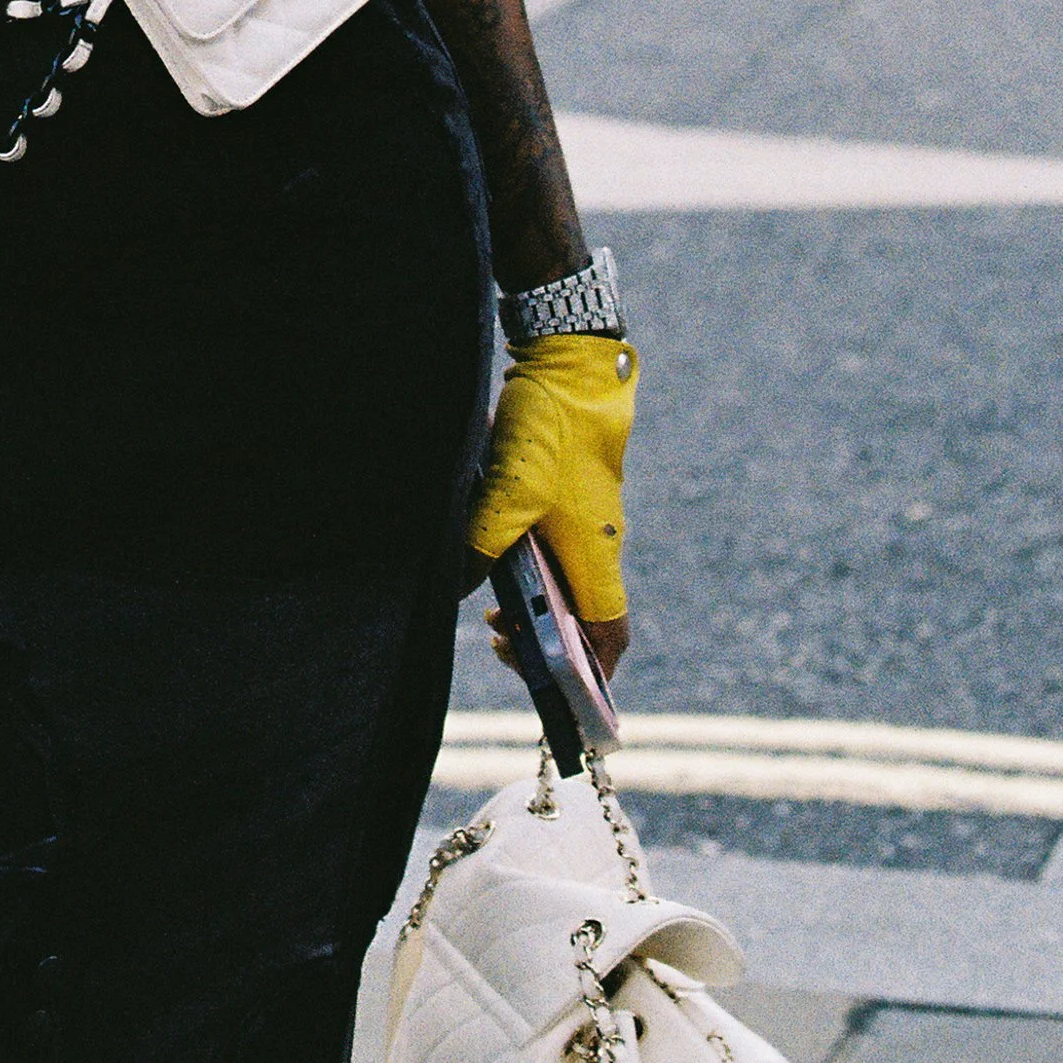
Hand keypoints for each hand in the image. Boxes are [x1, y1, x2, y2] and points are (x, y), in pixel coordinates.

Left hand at [466, 331, 636, 683]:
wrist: (569, 371)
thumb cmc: (550, 437)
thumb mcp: (504, 498)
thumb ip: (477, 550)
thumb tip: (453, 593)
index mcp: (596, 558)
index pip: (608, 636)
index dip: (593, 673)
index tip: (562, 690)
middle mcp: (597, 548)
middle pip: (582, 618)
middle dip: (545, 643)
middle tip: (499, 641)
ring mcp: (583, 525)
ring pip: (564, 585)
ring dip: (532, 607)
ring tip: (491, 611)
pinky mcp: (565, 503)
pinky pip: (552, 554)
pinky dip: (526, 573)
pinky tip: (491, 562)